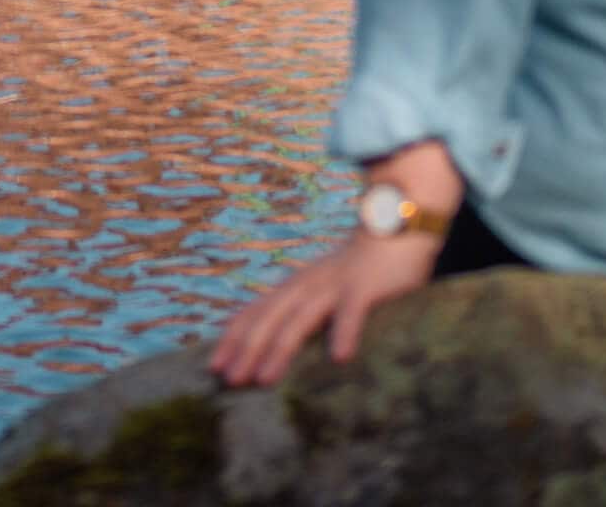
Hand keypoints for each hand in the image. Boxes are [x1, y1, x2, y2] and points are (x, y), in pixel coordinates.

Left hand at [210, 228, 441, 387]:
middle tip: (230, 381)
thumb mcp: (321, 289)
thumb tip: (278, 346)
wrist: (391, 224)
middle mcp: (306, 284)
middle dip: (247, 348)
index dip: (233, 338)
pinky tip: (340, 357)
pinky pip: (351, 310)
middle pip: (270, 317)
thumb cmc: (354, 269)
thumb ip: (303, 311)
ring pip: (301, 316)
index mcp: (294, 286)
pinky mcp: (363, 286)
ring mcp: (333, 284)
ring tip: (265, 379)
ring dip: (281, 347)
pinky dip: (344, 331)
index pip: (255, 312)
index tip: (214, 368)